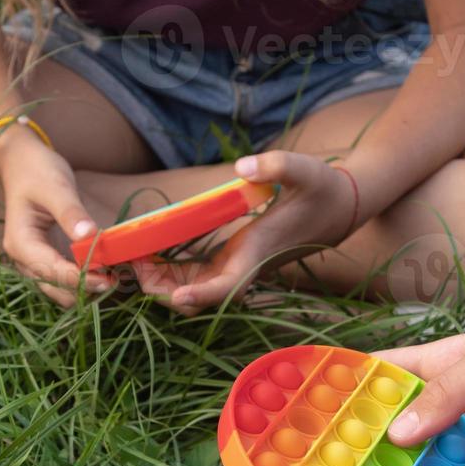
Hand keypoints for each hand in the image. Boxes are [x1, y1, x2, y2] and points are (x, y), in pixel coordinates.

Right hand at [0, 130, 111, 306]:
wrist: (22, 163)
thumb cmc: (37, 171)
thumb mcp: (56, 187)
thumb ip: (71, 213)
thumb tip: (90, 236)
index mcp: (21, 243)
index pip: (52, 271)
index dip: (82, 279)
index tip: (110, 279)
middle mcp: (22, 259)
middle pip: (56, 290)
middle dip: (85, 289)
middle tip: (119, 278)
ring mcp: (31, 262)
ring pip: (60, 290)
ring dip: (86, 288)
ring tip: (116, 275)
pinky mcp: (44, 259)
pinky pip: (64, 279)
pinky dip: (84, 280)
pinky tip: (105, 270)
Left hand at [134, 151, 356, 314]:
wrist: (337, 208)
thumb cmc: (321, 189)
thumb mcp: (305, 170)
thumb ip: (276, 166)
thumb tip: (243, 167)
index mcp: (256, 255)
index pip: (227, 287)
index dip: (201, 297)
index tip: (175, 298)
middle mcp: (242, 270)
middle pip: (197, 299)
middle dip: (160, 290)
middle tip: (128, 261)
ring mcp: (234, 269)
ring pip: (189, 292)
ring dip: (158, 283)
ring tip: (127, 256)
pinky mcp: (229, 263)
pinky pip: (192, 278)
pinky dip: (166, 273)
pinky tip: (144, 253)